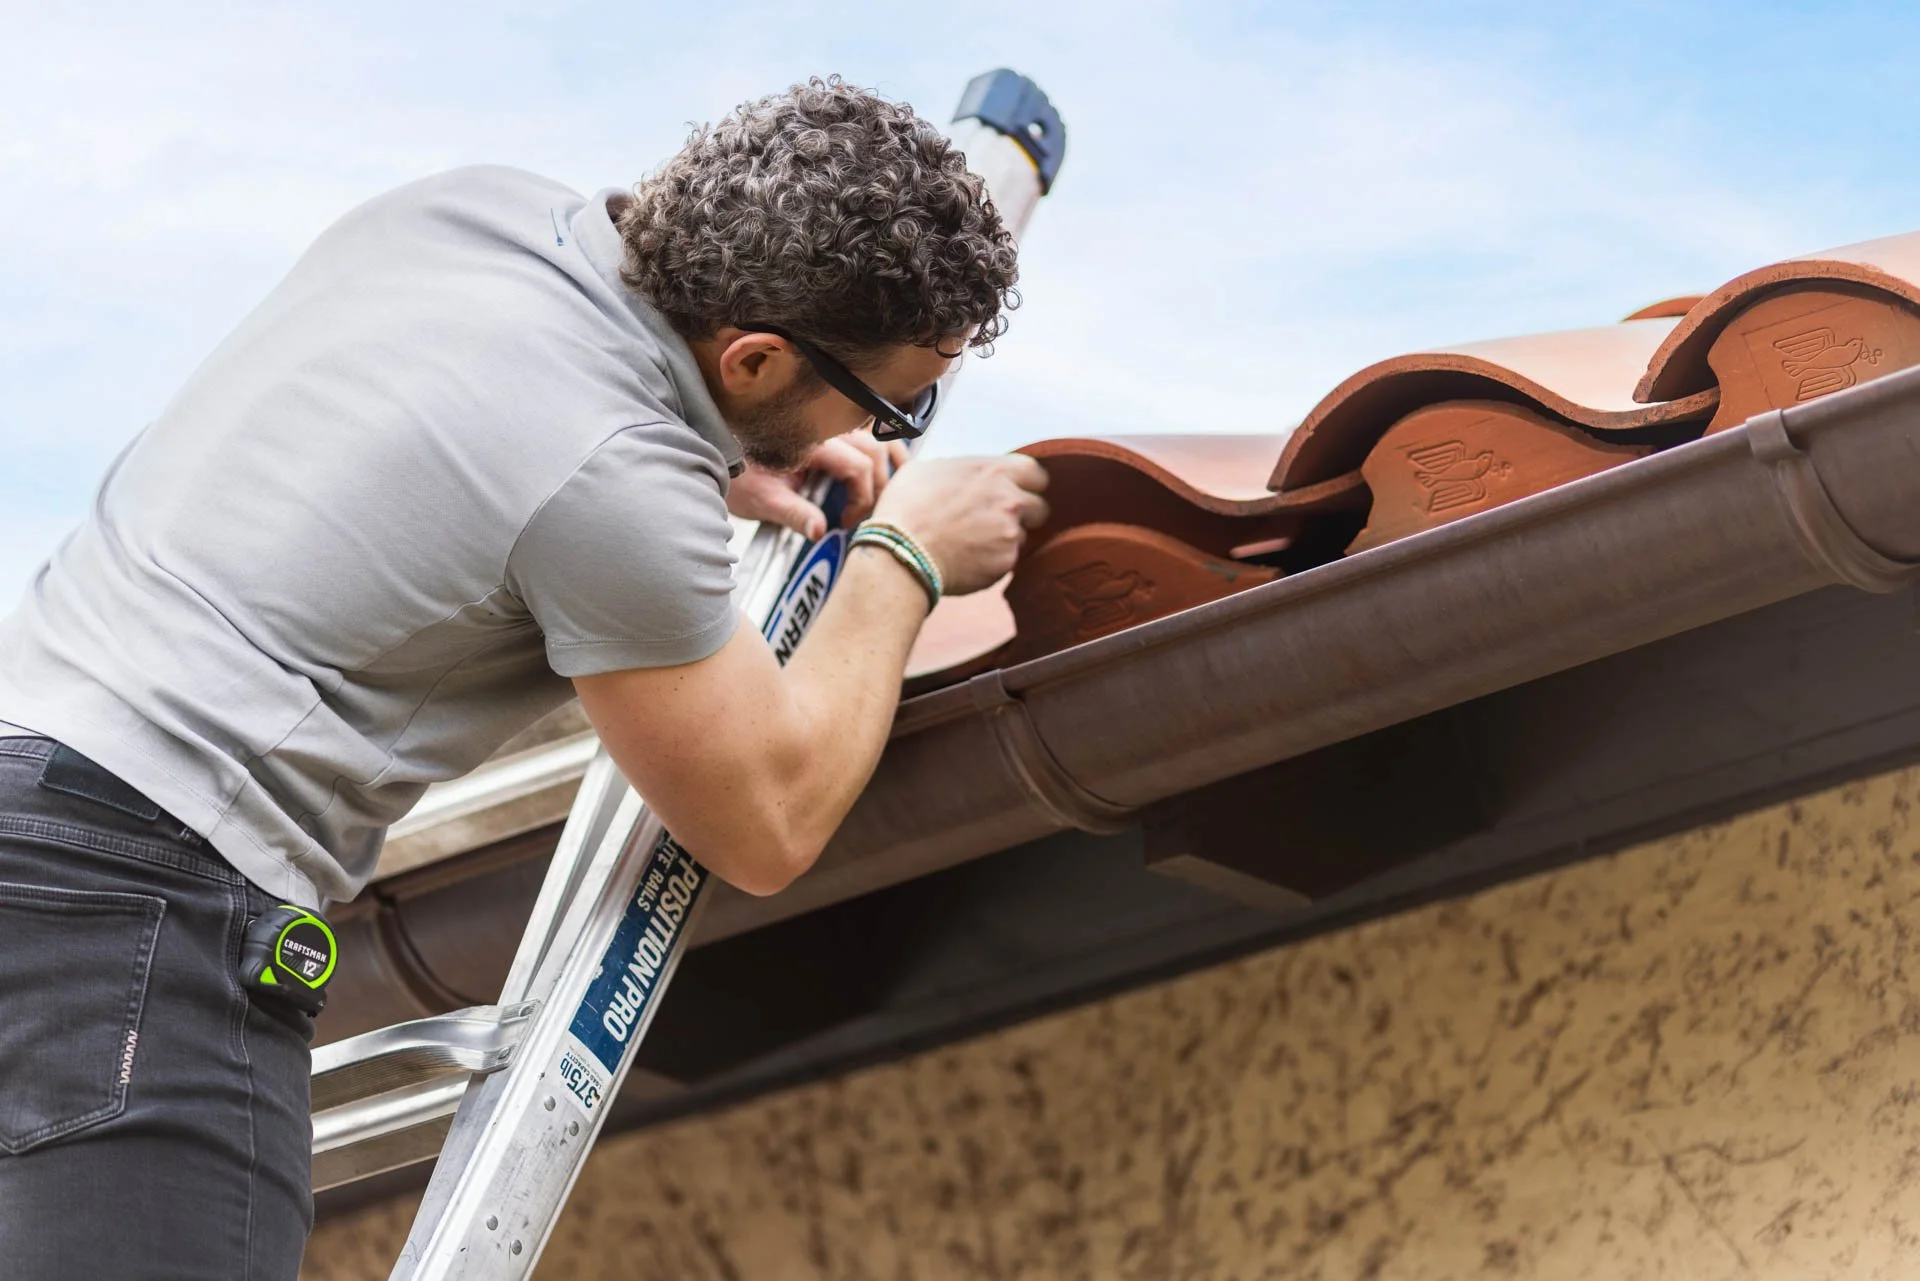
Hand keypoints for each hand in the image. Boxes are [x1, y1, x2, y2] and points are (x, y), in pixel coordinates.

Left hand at [726, 430, 909, 539]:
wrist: (715, 453)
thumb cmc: (738, 475)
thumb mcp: (763, 500)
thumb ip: (793, 514)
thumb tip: (819, 530)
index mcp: (810, 442)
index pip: (858, 465)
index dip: (862, 497)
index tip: (848, 520)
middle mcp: (824, 427)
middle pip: (875, 448)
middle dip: (880, 483)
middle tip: (868, 512)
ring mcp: (827, 424)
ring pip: (877, 434)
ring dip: (887, 461)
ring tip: (890, 487)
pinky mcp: (826, 428)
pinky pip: (865, 431)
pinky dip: (878, 449)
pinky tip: (878, 468)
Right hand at [870, 455, 1049, 595]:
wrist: (899, 551)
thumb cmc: (906, 508)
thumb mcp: (927, 469)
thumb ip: (960, 469)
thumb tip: (962, 475)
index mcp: (993, 471)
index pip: (1036, 473)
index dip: (1027, 484)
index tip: (1016, 491)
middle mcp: (1010, 500)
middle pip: (1039, 507)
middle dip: (1024, 514)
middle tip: (997, 521)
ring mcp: (1010, 534)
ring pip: (1022, 536)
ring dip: (1005, 539)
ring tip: (971, 543)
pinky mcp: (1005, 563)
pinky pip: (1007, 561)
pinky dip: (992, 561)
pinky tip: (966, 559)